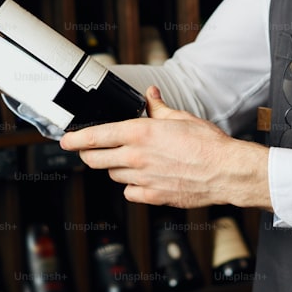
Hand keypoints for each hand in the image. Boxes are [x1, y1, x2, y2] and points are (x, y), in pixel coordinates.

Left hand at [60, 86, 272, 209]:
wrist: (226, 172)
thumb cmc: (208, 144)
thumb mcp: (181, 117)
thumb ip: (159, 107)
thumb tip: (150, 95)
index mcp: (140, 133)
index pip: (95, 136)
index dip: (75, 139)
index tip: (65, 140)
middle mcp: (136, 157)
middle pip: (95, 159)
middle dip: (89, 154)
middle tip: (91, 150)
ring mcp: (142, 179)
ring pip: (112, 175)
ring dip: (114, 167)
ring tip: (130, 160)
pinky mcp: (152, 197)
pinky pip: (129, 193)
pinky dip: (131, 187)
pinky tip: (143, 179)